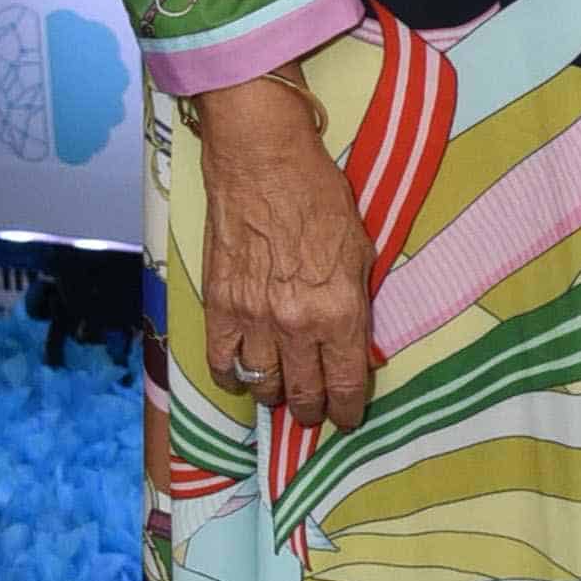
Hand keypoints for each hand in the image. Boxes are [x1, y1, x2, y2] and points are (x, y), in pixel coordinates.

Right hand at [195, 72, 373, 431]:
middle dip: (310, 410)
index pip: (345, 384)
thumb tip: (352, 343)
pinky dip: (232, 377)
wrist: (263, 161)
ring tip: (281, 391)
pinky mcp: (219, 305)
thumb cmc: (320, 196)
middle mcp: (297, 325)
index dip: (347, 411)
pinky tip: (243, 375)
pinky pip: (221, 362)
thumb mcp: (360, 250)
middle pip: (302, 394)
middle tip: (313, 411)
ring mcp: (254, 318)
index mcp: (340, 312)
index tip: (347, 419)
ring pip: (262, 384)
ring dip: (273, 394)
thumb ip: (355, 302)